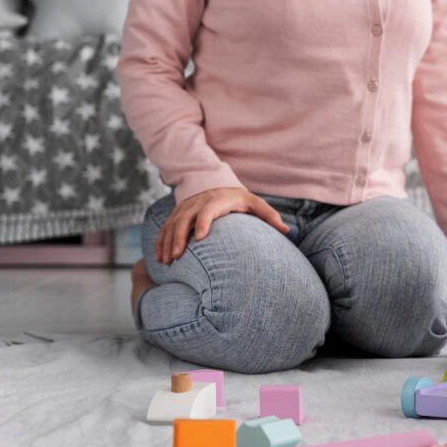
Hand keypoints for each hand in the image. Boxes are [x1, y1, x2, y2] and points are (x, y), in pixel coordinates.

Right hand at [156, 187, 289, 264]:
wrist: (216, 184)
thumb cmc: (240, 198)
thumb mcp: (255, 203)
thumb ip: (269, 216)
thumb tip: (287, 230)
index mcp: (217, 201)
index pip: (208, 211)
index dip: (204, 222)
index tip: (202, 238)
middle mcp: (198, 203)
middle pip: (185, 219)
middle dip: (179, 238)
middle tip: (177, 257)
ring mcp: (185, 208)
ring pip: (171, 224)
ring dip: (167, 243)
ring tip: (166, 262)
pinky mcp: (177, 214)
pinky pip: (165, 227)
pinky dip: (160, 241)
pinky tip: (159, 258)